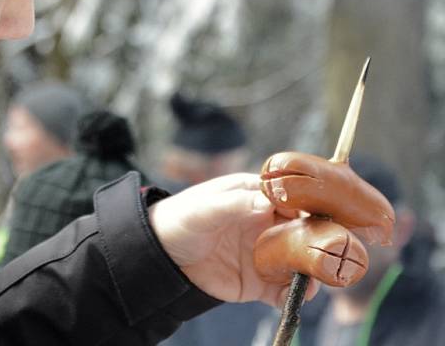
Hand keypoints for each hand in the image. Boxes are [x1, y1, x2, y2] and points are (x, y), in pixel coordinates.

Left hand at [148, 173, 317, 307]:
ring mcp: (265, 253)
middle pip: (305, 232)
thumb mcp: (205, 208)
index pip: (294, 199)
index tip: (327, 218)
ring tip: (314, 281)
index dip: (312, 207)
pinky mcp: (259, 281)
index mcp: (256, 197)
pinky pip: (283, 290)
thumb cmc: (182, 220)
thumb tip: (267, 202)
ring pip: (300, 263)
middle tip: (333, 254)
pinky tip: (295, 298)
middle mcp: (267, 224)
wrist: (162, 255)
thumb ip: (235, 204)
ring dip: (312, 272)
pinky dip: (293, 295)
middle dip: (322, 243)